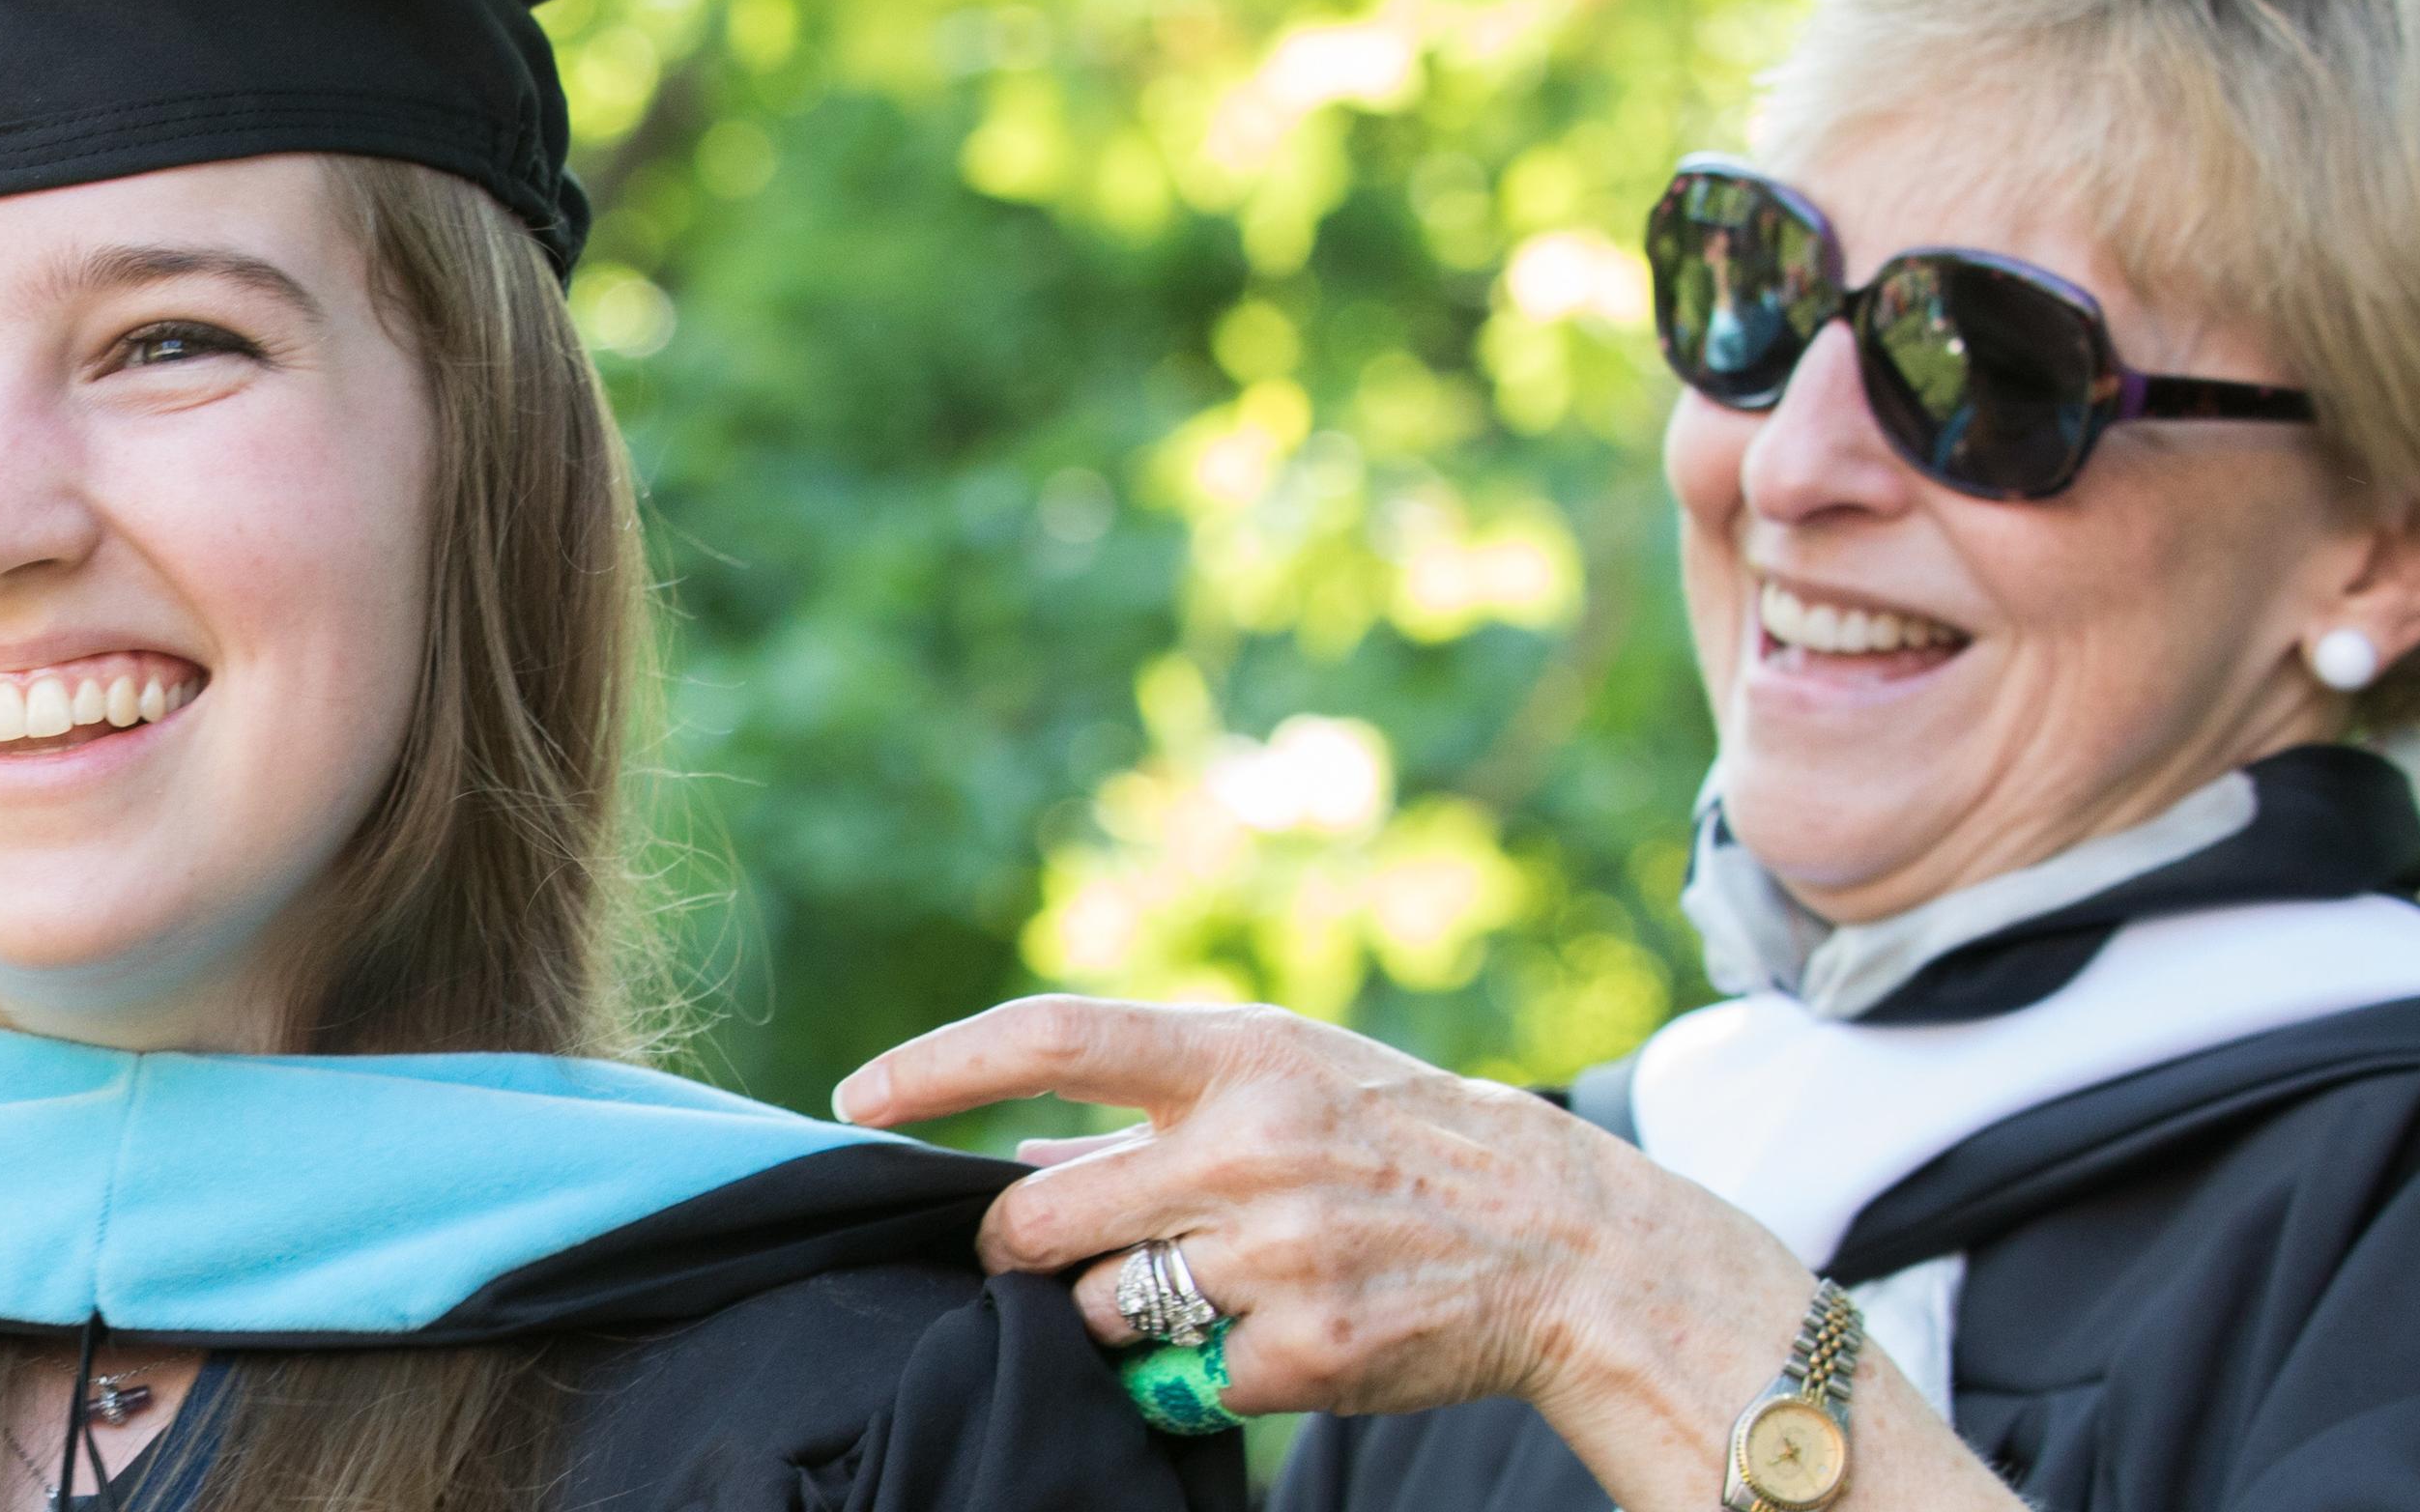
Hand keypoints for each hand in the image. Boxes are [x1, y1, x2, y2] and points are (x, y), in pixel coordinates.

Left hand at [834, 997, 1803, 1422]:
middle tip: (1035, 1256)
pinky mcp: (1300, 1352)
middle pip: (1037, 1217)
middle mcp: (1249, 1144)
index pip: (1049, 1037)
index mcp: (1239, 1054)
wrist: (1565, 1243)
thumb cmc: (1403, 1145)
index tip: (854, 1100)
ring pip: (1099, 1310)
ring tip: (1201, 1290)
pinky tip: (1277, 1335)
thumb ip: (1156, 1110)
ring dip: (1114, 1316)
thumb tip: (1014, 1161)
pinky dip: (1201, 1374)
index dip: (933, 1067)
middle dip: (1011, 1249)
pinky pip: (1183, 1382)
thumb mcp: (1292, 1078)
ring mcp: (1276, 1254)